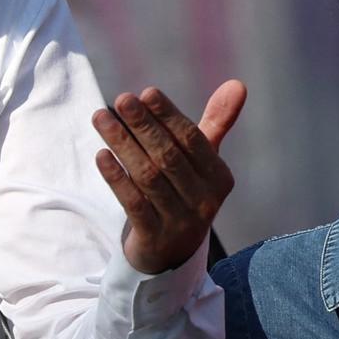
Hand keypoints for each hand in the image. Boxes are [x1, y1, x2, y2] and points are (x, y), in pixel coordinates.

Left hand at [94, 81, 246, 275]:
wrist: (172, 254)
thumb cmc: (186, 194)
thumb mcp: (203, 163)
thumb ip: (216, 124)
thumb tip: (237, 84)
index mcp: (219, 179)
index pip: (194, 141)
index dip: (169, 116)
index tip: (147, 92)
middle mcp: (204, 201)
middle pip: (170, 157)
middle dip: (144, 125)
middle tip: (122, 99)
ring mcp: (180, 222)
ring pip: (149, 177)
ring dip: (124, 145)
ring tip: (101, 118)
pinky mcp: (154, 238)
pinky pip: (133, 203)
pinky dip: (117, 178)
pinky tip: (102, 155)